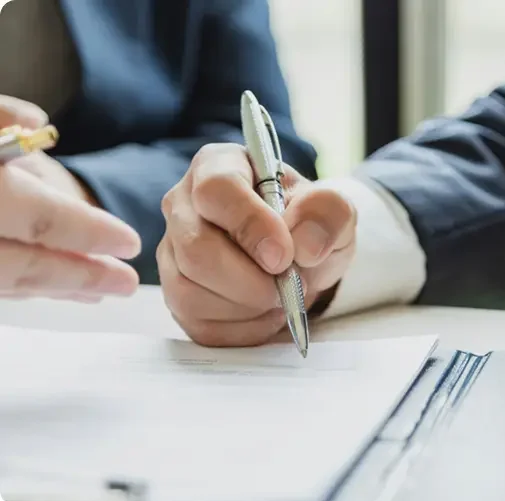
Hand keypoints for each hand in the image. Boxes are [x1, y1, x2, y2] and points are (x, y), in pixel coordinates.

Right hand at [0, 95, 140, 301]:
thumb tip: (37, 121)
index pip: (42, 218)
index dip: (91, 234)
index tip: (130, 243)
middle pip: (27, 264)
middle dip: (82, 277)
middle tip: (127, 285)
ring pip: (4, 282)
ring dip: (55, 289)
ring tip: (98, 294)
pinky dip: (20, 288)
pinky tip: (47, 288)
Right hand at [158, 143, 355, 345]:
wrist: (296, 258)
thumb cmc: (304, 225)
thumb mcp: (331, 210)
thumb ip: (327, 212)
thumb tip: (304, 245)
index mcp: (217, 167)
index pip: (216, 189)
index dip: (250, 225)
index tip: (283, 257)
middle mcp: (183, 206)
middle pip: (195, 248)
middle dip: (250, 280)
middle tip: (289, 285)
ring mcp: (172, 251)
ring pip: (189, 291)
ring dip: (247, 307)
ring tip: (278, 296)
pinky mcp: (175, 293)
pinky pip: (196, 323)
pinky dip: (241, 328)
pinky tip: (263, 312)